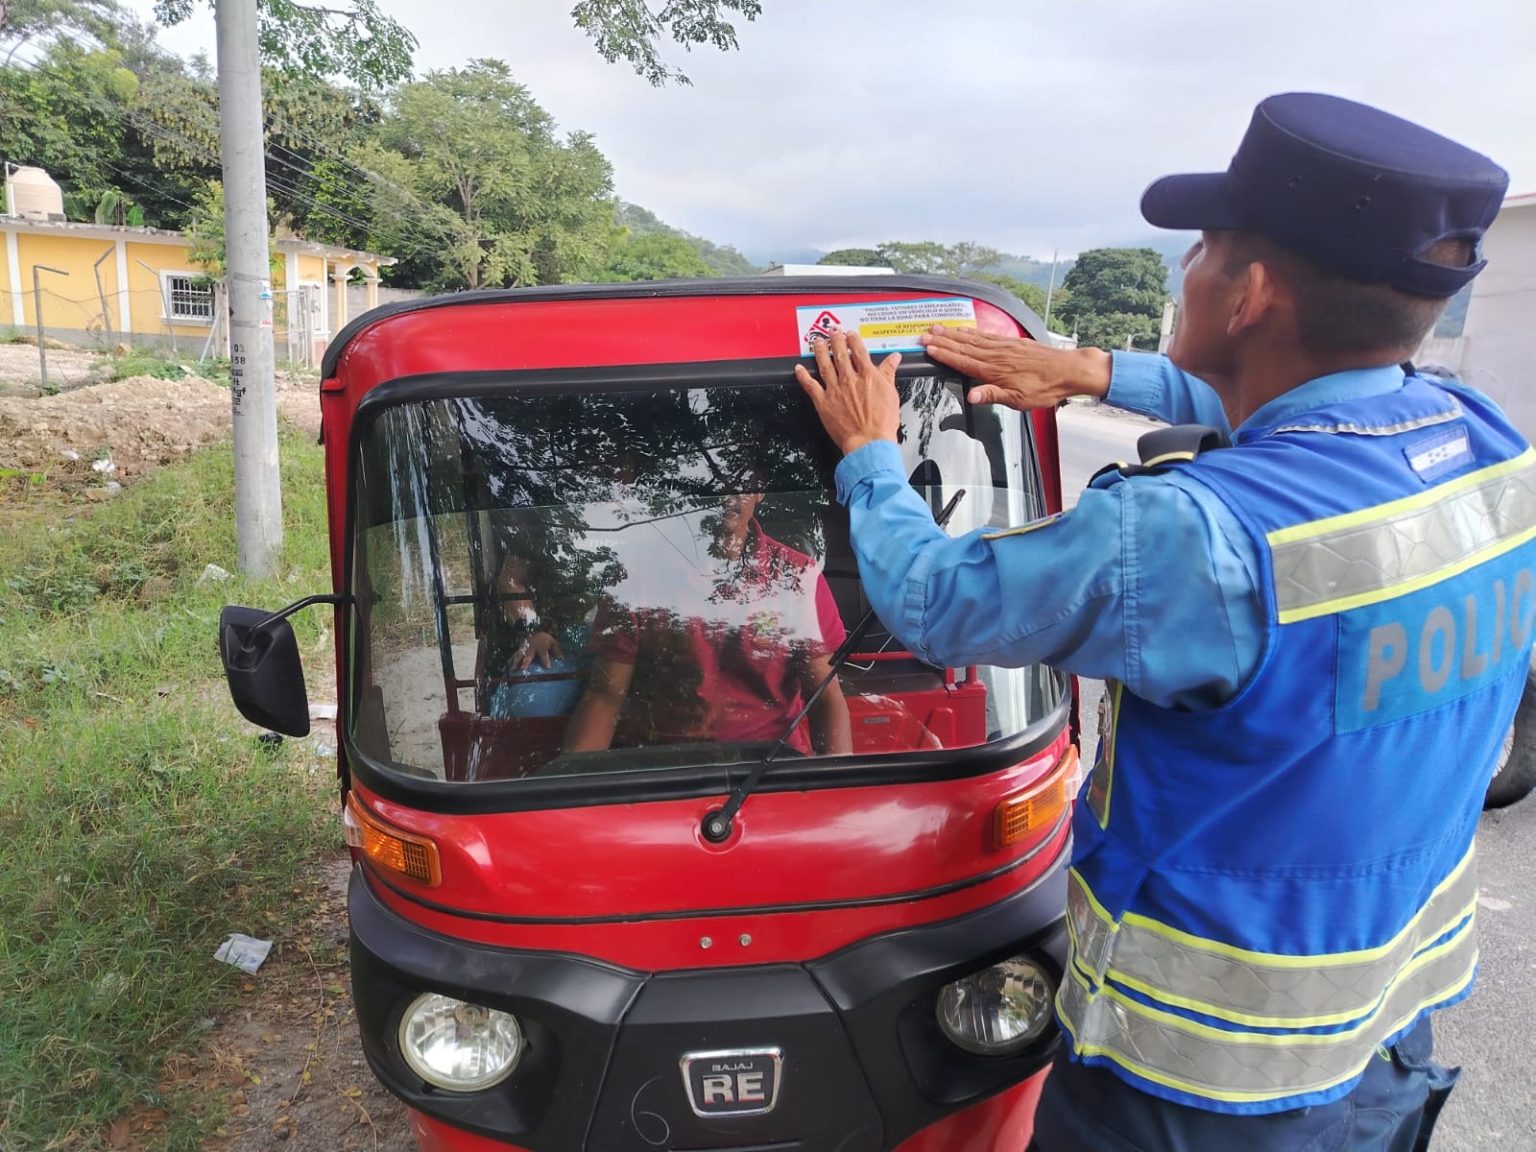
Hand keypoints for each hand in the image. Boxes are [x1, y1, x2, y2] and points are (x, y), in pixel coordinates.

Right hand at [514, 631, 564, 670]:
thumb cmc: (545, 639)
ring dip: (516, 662)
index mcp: (541, 646)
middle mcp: (531, 648)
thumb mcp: (553, 642)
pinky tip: (506, 668)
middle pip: (528, 655)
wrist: (534, 629)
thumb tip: (562, 659)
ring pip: (519, 656)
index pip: (544, 654)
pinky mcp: (519, 650)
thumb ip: (557, 651)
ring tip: (513, 669)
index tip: (548, 667)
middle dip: (526, 662)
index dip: (546, 660)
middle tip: (523, 668)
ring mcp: (524, 649)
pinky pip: (514, 656)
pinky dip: (510, 662)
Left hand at [794, 329, 901, 454]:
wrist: (869, 441)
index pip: (859, 351)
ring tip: (817, 342)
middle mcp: (849, 379)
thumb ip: (889, 373)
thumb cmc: (881, 423)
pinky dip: (803, 376)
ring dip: (820, 351)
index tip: (850, 334)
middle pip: (840, 353)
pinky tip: (799, 368)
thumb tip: (894, 358)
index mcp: (867, 376)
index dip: (853, 339)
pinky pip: (810, 386)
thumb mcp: (891, 394)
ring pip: (824, 365)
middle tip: (832, 331)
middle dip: (835, 340)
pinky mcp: (823, 402)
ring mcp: (835, 390)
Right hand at [918, 326, 1110, 410]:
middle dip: (943, 340)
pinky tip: (965, 329)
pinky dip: (972, 331)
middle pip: (964, 346)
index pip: (963, 361)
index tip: (929, 348)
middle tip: (925, 334)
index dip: (944, 354)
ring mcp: (1004, 346)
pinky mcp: (1012, 342)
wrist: (1068, 371)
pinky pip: (986, 335)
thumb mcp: (1018, 400)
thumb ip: (992, 395)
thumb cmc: (1045, 388)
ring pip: (973, 338)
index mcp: (994, 370)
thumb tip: (971, 396)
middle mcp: (996, 355)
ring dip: (954, 333)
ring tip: (938, 328)